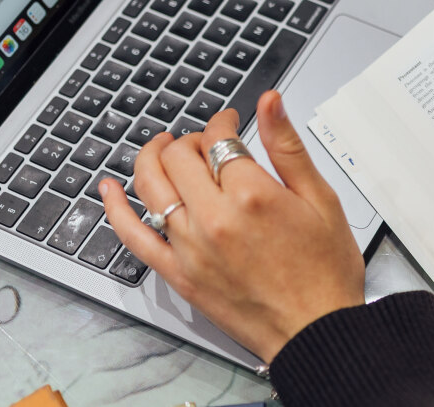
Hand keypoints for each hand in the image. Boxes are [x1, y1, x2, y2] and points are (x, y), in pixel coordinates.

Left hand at [102, 91, 365, 361]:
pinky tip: (108, 190)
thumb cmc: (325, 272)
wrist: (316, 332)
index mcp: (252, 195)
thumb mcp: (321, 199)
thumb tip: (270, 102)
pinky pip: (134, 236)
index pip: (219, 139)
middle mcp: (214, 219)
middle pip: (179, 157)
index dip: (223, 122)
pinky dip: (115, 209)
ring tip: (161, 149)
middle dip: (190, 139)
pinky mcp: (178, 275)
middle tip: (204, 141)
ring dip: (151, 158)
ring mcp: (190, 248)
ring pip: (150, 186)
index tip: (231, 121)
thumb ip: (288, 147)